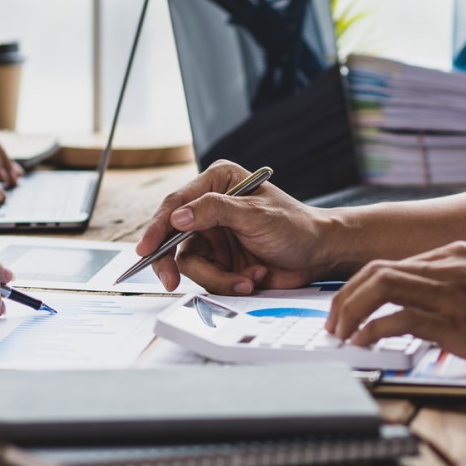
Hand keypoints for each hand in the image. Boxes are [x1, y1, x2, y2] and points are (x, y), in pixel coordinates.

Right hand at [136, 160, 327, 294]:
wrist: (319, 256)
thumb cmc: (295, 226)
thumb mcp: (254, 214)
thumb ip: (214, 211)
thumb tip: (177, 217)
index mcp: (216, 182)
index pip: (176, 204)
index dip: (158, 227)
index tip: (146, 249)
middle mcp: (209, 208)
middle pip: (173, 236)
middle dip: (173, 262)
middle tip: (169, 280)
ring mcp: (214, 236)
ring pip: (190, 262)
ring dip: (218, 277)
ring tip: (246, 279)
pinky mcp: (221, 260)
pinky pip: (207, 277)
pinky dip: (229, 283)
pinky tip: (252, 278)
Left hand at [325, 240, 465, 378]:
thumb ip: (451, 282)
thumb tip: (413, 298)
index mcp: (456, 254)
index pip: (391, 263)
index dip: (360, 287)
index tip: (347, 308)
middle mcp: (450, 266)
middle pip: (376, 270)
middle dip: (344, 297)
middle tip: (333, 323)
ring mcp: (451, 292)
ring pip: (380, 287)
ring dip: (350, 312)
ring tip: (341, 334)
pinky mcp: (454, 322)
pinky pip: (396, 319)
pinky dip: (371, 331)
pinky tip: (364, 343)